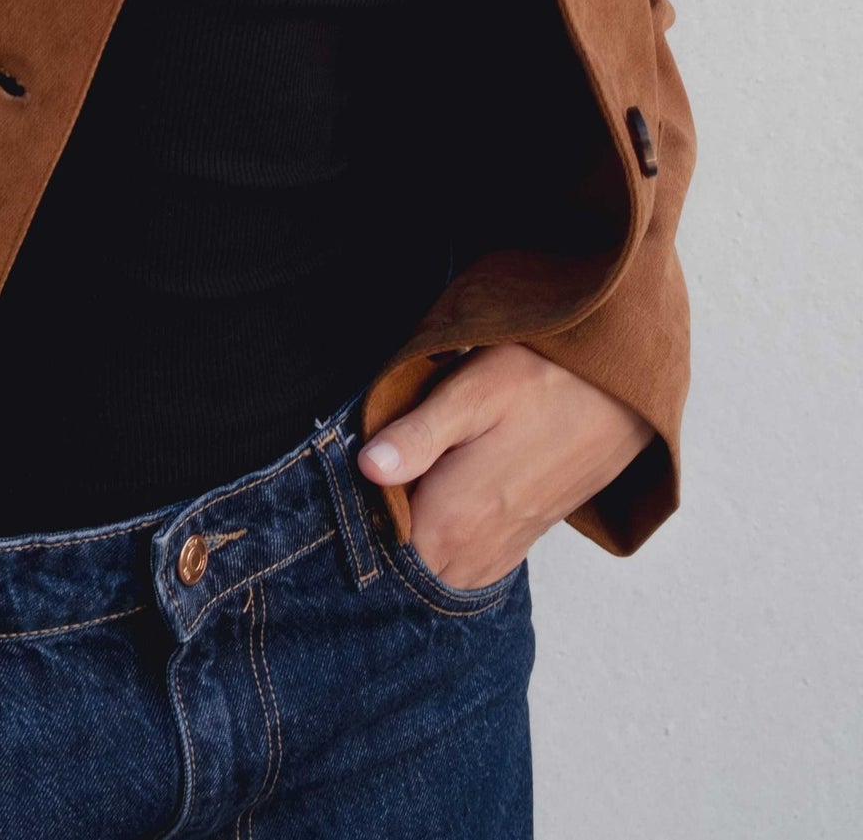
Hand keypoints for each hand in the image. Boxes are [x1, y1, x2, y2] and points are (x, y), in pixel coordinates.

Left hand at [355, 343, 655, 589]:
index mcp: (454, 521)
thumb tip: (366, 467)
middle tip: (358, 481)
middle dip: (372, 535)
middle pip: (400, 567)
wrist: (619, 391)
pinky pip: (460, 566)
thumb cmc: (543, 379)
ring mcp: (499, 553)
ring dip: (405, 541)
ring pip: (430, 571)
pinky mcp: (516, 544)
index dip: (348, 522)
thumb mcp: (473, 392)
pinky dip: (436, 546)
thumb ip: (418, 436)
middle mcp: (475, 553)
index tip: (331, 485)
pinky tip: (428, 499)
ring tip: (394, 486)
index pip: (376, 553)